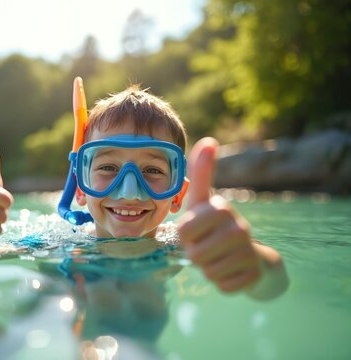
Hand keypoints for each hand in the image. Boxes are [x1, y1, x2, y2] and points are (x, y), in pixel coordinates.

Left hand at [177, 137, 260, 292]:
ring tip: (218, 258)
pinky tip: (230, 271)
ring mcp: (248, 251)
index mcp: (220, 208)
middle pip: (194, 254)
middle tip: (205, 247)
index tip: (195, 230)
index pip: (183, 230)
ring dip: (207, 269)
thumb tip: (209, 140)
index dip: (184, 236)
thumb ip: (201, 173)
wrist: (251, 257)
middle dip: (195, 254)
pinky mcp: (253, 274)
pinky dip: (222, 282)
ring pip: (208, 271)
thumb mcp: (203, 201)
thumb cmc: (215, 226)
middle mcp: (238, 227)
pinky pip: (222, 286)